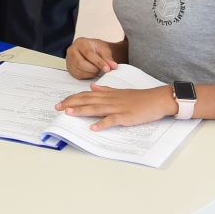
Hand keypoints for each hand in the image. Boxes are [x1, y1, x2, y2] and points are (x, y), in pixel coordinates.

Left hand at [54, 86, 176, 130]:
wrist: (156, 99)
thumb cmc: (139, 97)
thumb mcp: (121, 91)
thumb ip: (106, 89)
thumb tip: (93, 86)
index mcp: (109, 94)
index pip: (87, 94)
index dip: (73, 98)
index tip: (62, 102)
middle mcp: (110, 99)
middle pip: (88, 100)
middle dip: (72, 104)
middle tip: (58, 108)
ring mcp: (118, 108)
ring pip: (96, 108)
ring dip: (82, 111)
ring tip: (69, 113)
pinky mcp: (126, 117)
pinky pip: (112, 120)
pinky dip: (102, 124)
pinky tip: (93, 127)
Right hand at [66, 37, 119, 78]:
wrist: (89, 49)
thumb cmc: (95, 48)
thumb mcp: (103, 49)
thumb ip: (108, 57)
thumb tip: (113, 66)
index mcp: (80, 42)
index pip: (88, 53)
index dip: (98, 62)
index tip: (107, 69)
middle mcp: (71, 50)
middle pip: (81, 63)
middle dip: (94, 68)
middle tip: (103, 69)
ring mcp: (69, 60)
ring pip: (80, 70)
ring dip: (92, 72)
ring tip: (98, 68)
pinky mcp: (70, 69)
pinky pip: (79, 75)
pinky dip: (88, 75)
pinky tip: (92, 71)